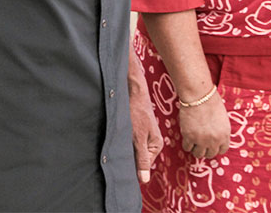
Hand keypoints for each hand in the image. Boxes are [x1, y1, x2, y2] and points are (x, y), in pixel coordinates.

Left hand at [128, 52, 161, 181]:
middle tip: (115, 159)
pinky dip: (121, 143)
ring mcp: (143, 137)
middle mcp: (151, 143)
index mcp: (156, 145)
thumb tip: (145, 180)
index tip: (120, 169)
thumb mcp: (137, 137)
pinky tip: (115, 140)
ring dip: (123, 150)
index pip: (144, 167)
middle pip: (138, 159)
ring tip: (116, 147)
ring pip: (132, 151)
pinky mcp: (135, 131)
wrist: (131, 89)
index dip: (132, 169)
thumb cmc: (136, 111)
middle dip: (127, 159)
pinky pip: (128, 143)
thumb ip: (141, 159)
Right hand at [178, 91, 230, 158]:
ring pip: (198, 154)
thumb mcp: (222, 118)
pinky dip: (187, 144)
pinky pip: (187, 148)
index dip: (216, 147)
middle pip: (210, 154)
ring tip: (194, 142)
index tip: (211, 144)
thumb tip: (215, 137)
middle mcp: (214, 140)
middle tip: (201, 144)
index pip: (222, 150)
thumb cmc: (211, 101)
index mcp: (225, 135)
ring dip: (196, 149)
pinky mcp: (189, 137)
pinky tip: (187, 138)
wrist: (199, 95)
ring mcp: (201, 140)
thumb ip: (220, 130)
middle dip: (206, 149)